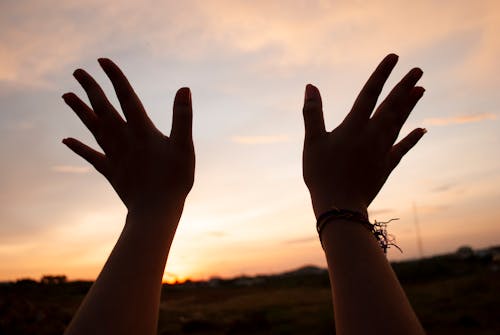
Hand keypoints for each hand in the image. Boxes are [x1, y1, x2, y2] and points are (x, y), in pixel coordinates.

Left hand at [62, 58, 194, 212]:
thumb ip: (182, 117)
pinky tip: (66, 140)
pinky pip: (92, 157)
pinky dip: (79, 148)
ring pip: (93, 128)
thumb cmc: (174, 179)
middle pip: (103, 109)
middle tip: (76, 72)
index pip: (126, 98)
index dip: (115, 78)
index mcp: (142, 131)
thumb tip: (184, 88)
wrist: (156, 211)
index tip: (102, 61)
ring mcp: (115, 155)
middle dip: (90, 89)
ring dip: (79, 111)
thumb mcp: (184, 146)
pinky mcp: (111, 172)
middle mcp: (124, 139)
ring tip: (65, 96)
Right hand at [302, 54, 425, 217]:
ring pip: (400, 123)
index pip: (370, 93)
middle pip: (392, 105)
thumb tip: (310, 86)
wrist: (340, 206)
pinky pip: (402, 148)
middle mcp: (372, 135)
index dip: (381, 74)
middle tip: (418, 70)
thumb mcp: (312, 141)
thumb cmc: (321, 174)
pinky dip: (412, 138)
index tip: (394, 58)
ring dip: (410, 106)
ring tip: (422, 90)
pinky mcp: (386, 166)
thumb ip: (312, 113)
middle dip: (405, 86)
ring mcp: (382, 151)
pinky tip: (423, 129)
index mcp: (353, 127)